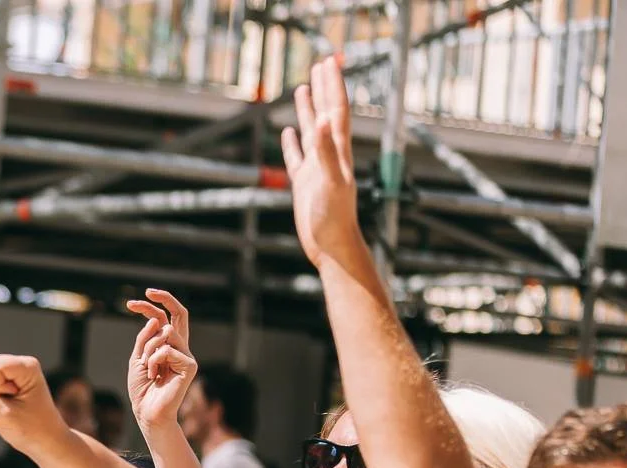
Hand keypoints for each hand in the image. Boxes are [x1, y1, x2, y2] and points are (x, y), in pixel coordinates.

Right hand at [0, 353, 68, 454]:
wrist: (46, 442)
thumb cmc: (33, 429)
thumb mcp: (6, 417)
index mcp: (26, 367)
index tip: (13, 401)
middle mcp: (18, 366)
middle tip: (8, 408)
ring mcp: (10, 376)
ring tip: (4, 412)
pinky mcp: (3, 386)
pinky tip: (2, 413)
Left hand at [125, 288, 198, 429]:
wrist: (147, 412)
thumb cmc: (142, 389)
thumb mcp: (137, 359)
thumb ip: (145, 339)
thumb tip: (156, 320)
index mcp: (169, 345)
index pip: (166, 318)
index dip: (152, 307)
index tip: (131, 303)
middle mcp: (181, 347)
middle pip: (179, 314)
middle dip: (164, 298)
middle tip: (146, 293)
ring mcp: (187, 355)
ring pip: (165, 334)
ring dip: (148, 349)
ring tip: (147, 368)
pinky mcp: (190, 366)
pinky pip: (167, 351)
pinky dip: (154, 361)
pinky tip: (155, 376)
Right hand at [280, 57, 369, 272]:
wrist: (332, 246)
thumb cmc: (334, 217)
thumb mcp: (330, 181)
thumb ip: (326, 151)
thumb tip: (323, 120)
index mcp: (337, 151)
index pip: (336, 110)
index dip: (332, 86)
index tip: (328, 62)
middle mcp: (329, 155)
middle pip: (326, 113)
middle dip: (324, 88)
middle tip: (321, 63)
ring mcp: (316, 169)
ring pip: (311, 131)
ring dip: (309, 109)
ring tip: (303, 88)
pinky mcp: (305, 184)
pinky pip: (297, 158)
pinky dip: (293, 143)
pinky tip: (288, 133)